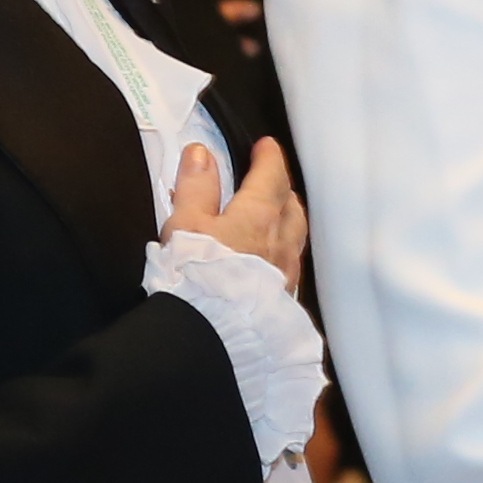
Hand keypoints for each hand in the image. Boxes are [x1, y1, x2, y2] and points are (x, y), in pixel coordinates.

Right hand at [166, 134, 306, 294]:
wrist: (214, 335)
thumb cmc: (197, 275)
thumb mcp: (186, 223)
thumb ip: (196, 187)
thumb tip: (202, 153)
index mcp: (259, 216)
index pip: (272, 177)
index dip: (269, 158)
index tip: (265, 147)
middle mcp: (280, 242)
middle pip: (292, 207)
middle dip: (283, 190)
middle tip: (273, 182)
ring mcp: (285, 274)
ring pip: (295, 238)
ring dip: (287, 222)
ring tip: (277, 220)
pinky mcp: (282, 301)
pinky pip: (290, 267)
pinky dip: (283, 254)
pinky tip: (272, 262)